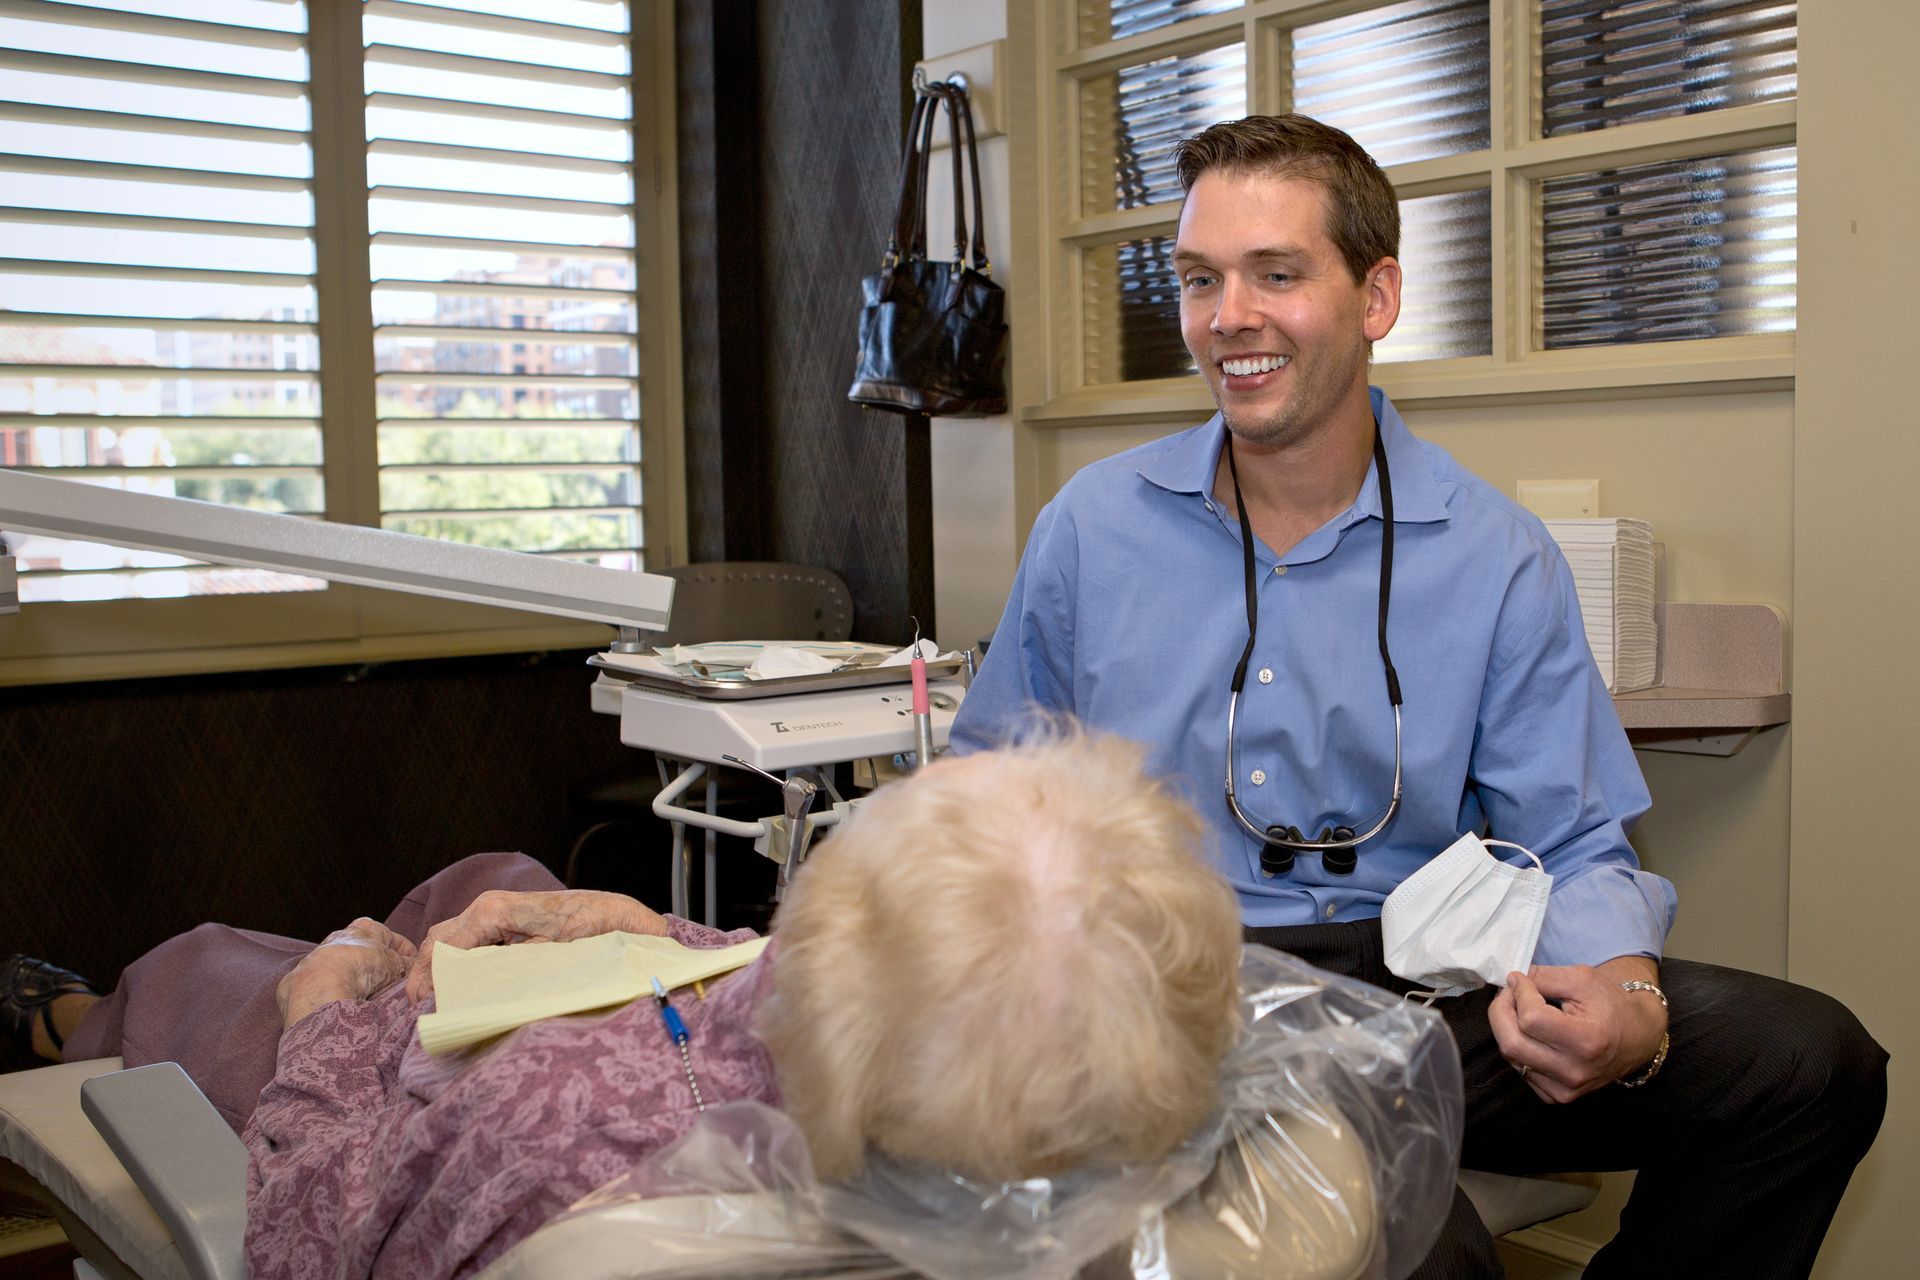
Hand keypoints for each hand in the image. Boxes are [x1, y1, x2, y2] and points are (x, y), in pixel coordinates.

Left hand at [277, 918, 415, 1028]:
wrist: (322, 985)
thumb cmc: (362, 967)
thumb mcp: (396, 966)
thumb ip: (407, 965)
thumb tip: (416, 968)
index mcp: (365, 929)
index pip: (391, 937)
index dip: (405, 953)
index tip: (413, 967)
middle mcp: (338, 938)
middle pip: (364, 952)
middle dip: (377, 967)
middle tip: (391, 986)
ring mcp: (316, 958)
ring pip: (339, 970)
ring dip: (352, 983)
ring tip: (366, 1002)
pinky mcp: (297, 980)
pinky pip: (318, 988)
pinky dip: (327, 997)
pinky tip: (336, 1009)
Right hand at [405, 889, 667, 1002]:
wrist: (611, 913)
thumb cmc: (586, 931)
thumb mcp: (548, 956)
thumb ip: (508, 970)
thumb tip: (477, 994)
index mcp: (492, 912)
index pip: (442, 947)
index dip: (428, 980)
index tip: (423, 1009)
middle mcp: (486, 906)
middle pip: (437, 941)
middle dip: (424, 974)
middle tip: (419, 1010)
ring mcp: (492, 909)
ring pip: (447, 938)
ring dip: (437, 968)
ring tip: (431, 1002)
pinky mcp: (500, 917)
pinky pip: (466, 938)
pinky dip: (454, 960)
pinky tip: (454, 985)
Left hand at [1489, 957, 1667, 1102]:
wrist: (1636, 1038)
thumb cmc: (1611, 1005)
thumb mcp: (1582, 979)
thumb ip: (1543, 976)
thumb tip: (1510, 981)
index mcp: (1588, 1042)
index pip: (1531, 1019)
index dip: (1518, 993)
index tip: (1519, 978)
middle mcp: (1575, 1072)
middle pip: (1511, 1042)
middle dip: (1500, 1010)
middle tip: (1509, 993)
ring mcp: (1565, 1089)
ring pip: (1510, 1055)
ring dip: (1507, 1027)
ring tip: (1521, 1009)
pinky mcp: (1556, 1097)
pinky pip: (1519, 1068)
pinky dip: (1518, 1045)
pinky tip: (1532, 1033)